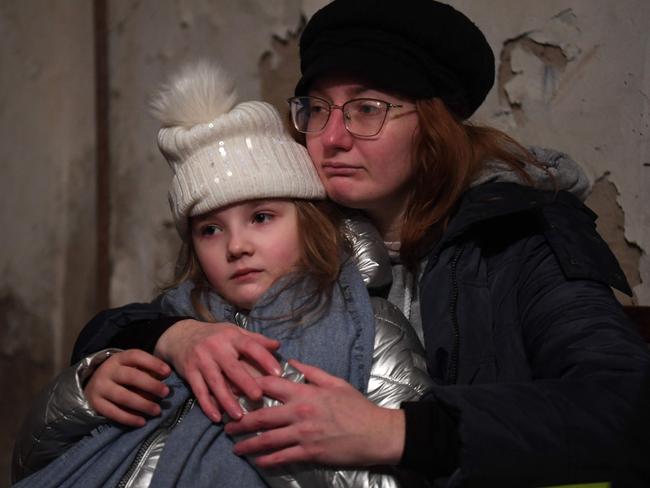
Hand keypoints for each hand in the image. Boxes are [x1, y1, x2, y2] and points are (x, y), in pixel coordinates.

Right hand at [84, 349, 170, 426]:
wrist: (93, 387)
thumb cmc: (122, 376)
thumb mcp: (132, 368)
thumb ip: (148, 371)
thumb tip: (165, 377)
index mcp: (119, 359)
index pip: (136, 356)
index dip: (152, 363)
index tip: (168, 372)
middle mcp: (108, 371)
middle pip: (130, 376)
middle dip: (150, 385)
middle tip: (166, 392)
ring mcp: (100, 387)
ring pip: (123, 396)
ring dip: (142, 404)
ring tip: (157, 410)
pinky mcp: (96, 404)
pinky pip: (113, 412)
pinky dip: (129, 418)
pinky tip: (142, 422)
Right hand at [154, 319, 281, 421]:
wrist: (180, 336)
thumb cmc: (215, 336)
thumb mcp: (234, 332)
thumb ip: (255, 340)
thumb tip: (278, 345)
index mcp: (231, 336)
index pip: (250, 346)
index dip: (264, 358)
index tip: (278, 372)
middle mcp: (216, 348)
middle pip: (232, 368)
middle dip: (245, 383)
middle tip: (258, 397)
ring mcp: (201, 361)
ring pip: (215, 383)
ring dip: (227, 400)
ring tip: (239, 416)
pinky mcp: (189, 373)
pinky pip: (199, 391)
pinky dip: (207, 405)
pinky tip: (217, 417)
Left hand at [224, 359, 405, 467]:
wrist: (376, 433)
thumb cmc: (357, 407)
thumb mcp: (335, 382)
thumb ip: (311, 371)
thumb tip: (291, 361)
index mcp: (306, 392)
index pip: (271, 386)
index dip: (250, 386)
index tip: (234, 388)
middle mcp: (301, 412)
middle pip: (262, 415)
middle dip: (241, 420)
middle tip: (226, 424)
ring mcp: (304, 434)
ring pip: (268, 439)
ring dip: (249, 443)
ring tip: (235, 447)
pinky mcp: (310, 452)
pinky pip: (283, 456)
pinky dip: (268, 460)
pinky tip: (258, 461)